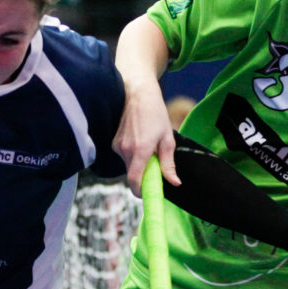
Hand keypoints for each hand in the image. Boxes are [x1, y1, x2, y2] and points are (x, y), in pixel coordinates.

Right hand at [113, 80, 176, 195]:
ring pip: (129, 166)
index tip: (148, 194)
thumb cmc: (156, 114)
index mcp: (141, 150)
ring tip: (149, 146)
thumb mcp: (167, 139)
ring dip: (139, 163)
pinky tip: (140, 140)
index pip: (134, 180)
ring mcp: (117, 146)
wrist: (138, 94)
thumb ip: (169, 163)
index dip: (140, 191)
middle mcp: (126, 150)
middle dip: (144, 175)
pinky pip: (124, 157)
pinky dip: (133, 156)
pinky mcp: (114, 143)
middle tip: (156, 165)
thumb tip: (174, 183)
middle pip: (132, 175)